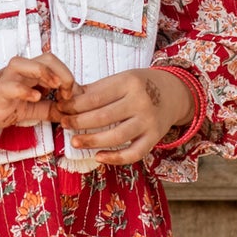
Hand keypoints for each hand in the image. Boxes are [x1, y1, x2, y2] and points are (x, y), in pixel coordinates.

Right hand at [0, 51, 75, 145]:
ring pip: (24, 63)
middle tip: (68, 94)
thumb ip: (46, 109)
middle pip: (46, 57)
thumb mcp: (25, 111)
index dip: (69, 77)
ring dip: (45, 72)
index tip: (73, 98)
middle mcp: (16, 74)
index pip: (53, 64)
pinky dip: (24, 89)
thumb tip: (68, 112)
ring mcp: (3, 82)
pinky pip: (8, 86)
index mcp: (26, 76)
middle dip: (64, 72)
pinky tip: (34, 98)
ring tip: (54, 89)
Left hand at [53, 67, 195, 164]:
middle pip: (104, 116)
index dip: (75, 105)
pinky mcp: (154, 138)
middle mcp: (140, 102)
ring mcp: (149, 121)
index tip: (61, 108)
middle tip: (64, 124)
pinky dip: (115, 158)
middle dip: (79, 122)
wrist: (175, 92)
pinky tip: (98, 157)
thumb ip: (96, 90)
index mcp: (129, 82)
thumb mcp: (121, 79)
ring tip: (75, 142)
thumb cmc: (141, 85)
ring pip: (116, 136)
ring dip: (92, 141)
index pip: (96, 97)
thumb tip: (67, 99)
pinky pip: (134, 153)